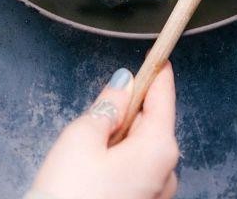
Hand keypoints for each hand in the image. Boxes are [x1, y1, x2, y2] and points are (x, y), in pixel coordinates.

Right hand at [30, 62, 178, 198]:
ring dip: (121, 140)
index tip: (158, 52)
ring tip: (88, 151)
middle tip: (96, 115)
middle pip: (153, 122)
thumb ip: (108, 105)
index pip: (163, 95)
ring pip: (143, 149)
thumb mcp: (83, 136)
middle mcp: (167, 173)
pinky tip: (94, 172)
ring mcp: (157, 196)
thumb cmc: (68, 195)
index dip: (156, 71)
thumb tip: (124, 83)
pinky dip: (119, 162)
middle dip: (128, 112)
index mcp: (159, 148)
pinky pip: (137, 172)